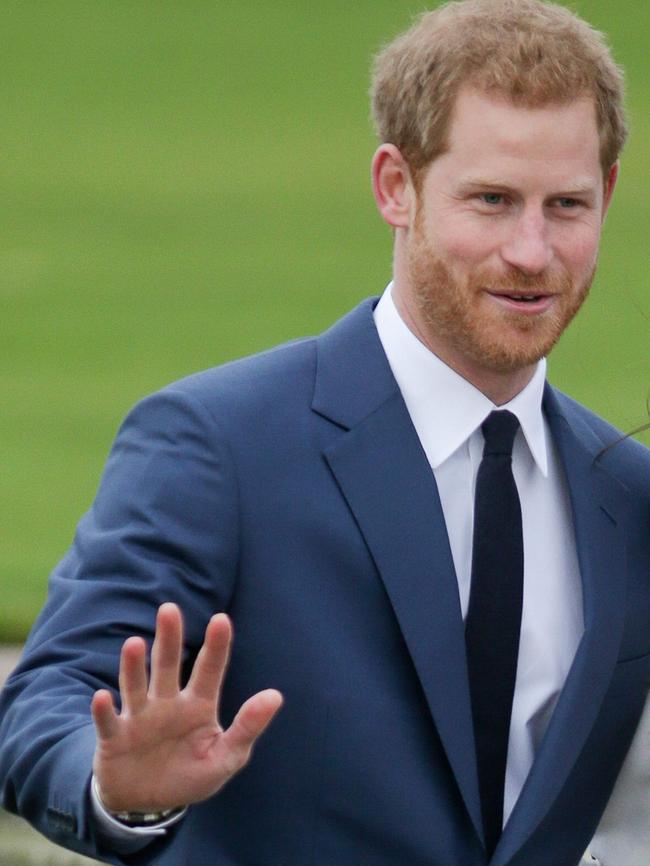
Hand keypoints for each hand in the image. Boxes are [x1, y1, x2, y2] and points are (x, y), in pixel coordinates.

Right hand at [91, 603, 282, 812]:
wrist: (148, 803)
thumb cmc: (190, 773)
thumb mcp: (226, 757)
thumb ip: (248, 727)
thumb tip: (275, 696)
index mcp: (198, 705)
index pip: (209, 670)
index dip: (216, 646)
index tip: (222, 619)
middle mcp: (167, 703)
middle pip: (167, 666)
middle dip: (169, 639)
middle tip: (169, 610)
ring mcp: (140, 718)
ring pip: (136, 686)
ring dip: (134, 666)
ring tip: (133, 643)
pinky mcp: (116, 739)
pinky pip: (109, 722)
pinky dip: (104, 711)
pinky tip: (102, 697)